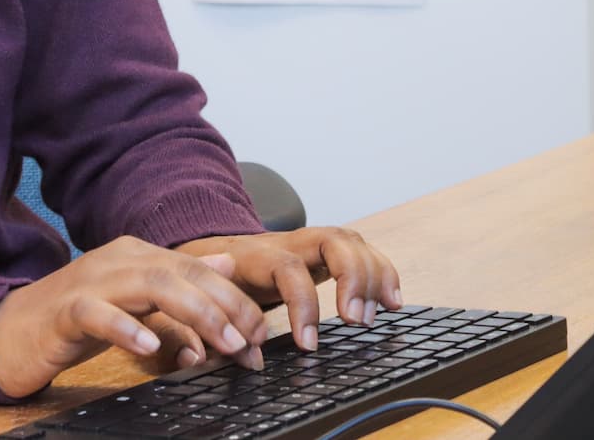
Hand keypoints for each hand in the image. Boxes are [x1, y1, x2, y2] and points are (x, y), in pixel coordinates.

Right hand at [0, 237, 271, 397]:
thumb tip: (227, 271)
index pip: (197, 268)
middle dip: (225, 306)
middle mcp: (117, 259)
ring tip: (224, 344)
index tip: (261, 333)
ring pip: (150, 285)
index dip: (234, 298)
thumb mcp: (134, 306)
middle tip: (253, 343)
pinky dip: (127, 328)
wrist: (7, 334)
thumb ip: (178, 290)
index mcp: (136, 256)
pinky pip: (99, 313)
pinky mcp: (64, 310)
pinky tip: (150, 346)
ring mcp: (89, 281)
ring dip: (194, 314)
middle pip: (182, 272)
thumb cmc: (73, 324)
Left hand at [173, 228, 402, 353]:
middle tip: (356, 321)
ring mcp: (309, 242)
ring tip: (375, 315)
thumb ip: (210, 323)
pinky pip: (361, 250)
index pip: (286, 268)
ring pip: (351, 240)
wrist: (207, 247)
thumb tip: (228, 353)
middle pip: (332, 240)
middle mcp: (287, 242)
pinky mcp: (325, 250)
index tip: (310, 344)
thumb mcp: (201, 298)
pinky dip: (382, 271)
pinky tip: (392, 300)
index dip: (303, 304)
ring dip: (372, 275)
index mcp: (254, 255)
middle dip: (352, 278)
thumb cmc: (209, 279)